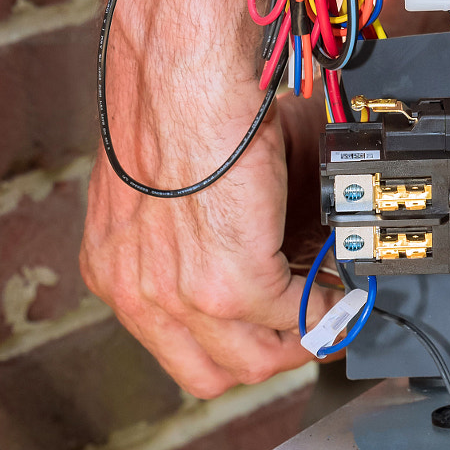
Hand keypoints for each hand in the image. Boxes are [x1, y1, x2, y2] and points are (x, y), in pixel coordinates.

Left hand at [82, 88, 327, 398]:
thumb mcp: (151, 190)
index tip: (259, 327)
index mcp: (113, 273)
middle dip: (264, 355)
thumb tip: (231, 250)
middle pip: (211, 374)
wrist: (181, 74)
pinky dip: (324, 308)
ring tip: (323, 308)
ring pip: (257, 361)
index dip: (225, 344)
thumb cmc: (167, 105)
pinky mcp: (232, 283)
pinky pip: (294, 319)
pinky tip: (335, 287)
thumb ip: (174, 237)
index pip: (173, 349)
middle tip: (296, 325)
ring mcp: (184, 297)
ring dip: (299, 339)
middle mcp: (138, 294)